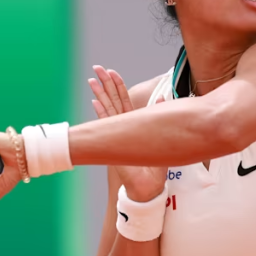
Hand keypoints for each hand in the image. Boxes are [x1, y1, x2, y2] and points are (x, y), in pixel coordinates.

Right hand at [89, 65, 167, 201]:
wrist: (147, 188)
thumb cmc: (154, 169)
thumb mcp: (162, 139)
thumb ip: (160, 118)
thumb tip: (163, 98)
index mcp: (132, 125)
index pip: (123, 101)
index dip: (117, 86)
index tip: (112, 72)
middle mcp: (122, 128)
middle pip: (112, 101)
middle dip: (105, 84)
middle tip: (97, 68)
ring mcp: (117, 135)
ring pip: (108, 109)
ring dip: (100, 94)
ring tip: (92, 78)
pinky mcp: (115, 144)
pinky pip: (107, 125)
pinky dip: (101, 114)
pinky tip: (95, 102)